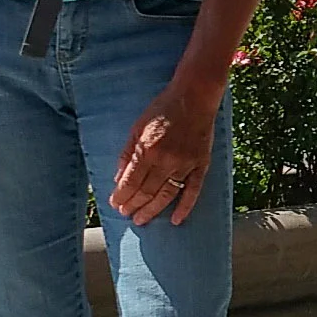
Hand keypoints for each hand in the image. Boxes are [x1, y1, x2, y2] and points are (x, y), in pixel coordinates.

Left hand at [111, 80, 221, 225]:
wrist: (194, 96)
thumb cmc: (163, 108)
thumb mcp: (137, 126)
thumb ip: (127, 153)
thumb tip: (119, 177)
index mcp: (147, 149)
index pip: (130, 182)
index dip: (121, 196)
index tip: (115, 204)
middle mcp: (166, 160)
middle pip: (147, 191)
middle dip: (133, 205)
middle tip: (126, 214)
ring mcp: (185, 164)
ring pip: (167, 194)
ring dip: (152, 210)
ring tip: (141, 220)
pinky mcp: (201, 164)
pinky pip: (193, 190)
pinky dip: (185, 207)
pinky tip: (175, 220)